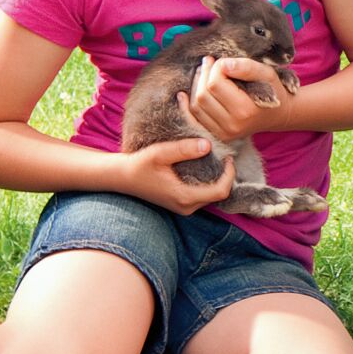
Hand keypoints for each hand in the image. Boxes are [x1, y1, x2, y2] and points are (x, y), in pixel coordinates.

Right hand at [115, 134, 235, 213]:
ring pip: (211, 197)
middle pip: (219, 195)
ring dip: (217, 180)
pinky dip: (208, 183)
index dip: (230, 175)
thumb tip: (207, 145)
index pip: (220, 192)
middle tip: (224, 156)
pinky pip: (203, 196)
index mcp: (184, 197)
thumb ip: (183, 149)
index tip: (228, 158)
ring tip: (217, 160)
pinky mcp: (181, 204)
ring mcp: (183, 207)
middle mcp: (186, 207)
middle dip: (226, 177)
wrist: (122, 177)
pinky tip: (206, 167)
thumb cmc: (139, 165)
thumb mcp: (160, 153)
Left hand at [187, 56, 289, 142]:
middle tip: (209, 63)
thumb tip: (222, 64)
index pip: (215, 84)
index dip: (216, 68)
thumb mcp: (266, 73)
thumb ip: (246, 67)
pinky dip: (187, 105)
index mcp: (245, 110)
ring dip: (196, 87)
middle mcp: (233, 125)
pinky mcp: (218, 136)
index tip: (223, 62)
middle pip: (202, 96)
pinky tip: (184, 93)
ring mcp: (224, 133)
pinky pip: (195, 119)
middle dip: (203, 75)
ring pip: (196, 107)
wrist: (279, 114)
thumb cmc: (273, 90)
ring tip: (204, 73)